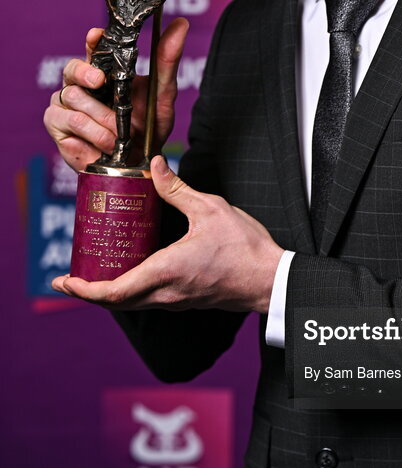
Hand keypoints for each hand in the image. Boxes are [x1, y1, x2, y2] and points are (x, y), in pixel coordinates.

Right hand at [44, 17, 188, 171]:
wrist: (138, 164)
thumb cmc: (147, 126)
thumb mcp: (162, 94)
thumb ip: (167, 60)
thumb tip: (180, 23)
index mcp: (104, 71)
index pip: (93, 48)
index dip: (92, 40)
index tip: (97, 34)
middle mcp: (81, 83)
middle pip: (72, 68)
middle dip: (85, 72)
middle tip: (100, 81)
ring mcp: (65, 103)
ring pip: (73, 97)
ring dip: (101, 118)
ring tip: (119, 135)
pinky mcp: (56, 124)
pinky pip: (68, 120)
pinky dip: (90, 133)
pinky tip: (104, 144)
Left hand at [51, 157, 282, 313]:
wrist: (271, 280)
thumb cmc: (244, 247)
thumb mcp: (210, 209)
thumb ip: (177, 189)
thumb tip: (154, 165)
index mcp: (165, 271)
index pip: (113, 292)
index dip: (84, 290)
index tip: (64, 280)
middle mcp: (166, 292)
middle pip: (116, 302)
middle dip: (89, 291)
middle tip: (69, 276)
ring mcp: (176, 300)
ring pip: (132, 302)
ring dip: (109, 292)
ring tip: (95, 272)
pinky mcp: (186, 300)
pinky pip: (149, 299)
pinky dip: (130, 290)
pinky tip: (132, 269)